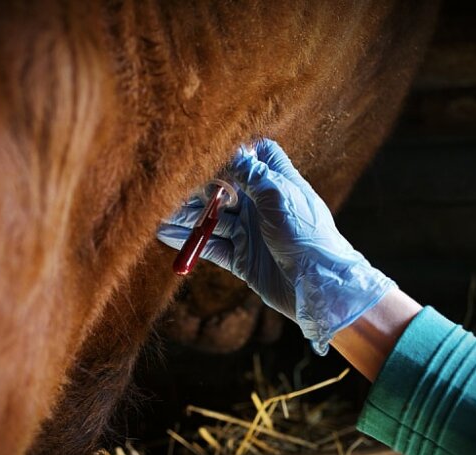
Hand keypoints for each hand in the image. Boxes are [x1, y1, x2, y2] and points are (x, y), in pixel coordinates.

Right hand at [157, 139, 394, 352]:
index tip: (207, 150)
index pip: (256, 155)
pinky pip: (211, 247)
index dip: (235, 150)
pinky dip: (190, 242)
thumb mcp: (277, 195)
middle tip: (170, 188)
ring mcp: (250, 232)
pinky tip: (166, 235)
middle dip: (198, 188)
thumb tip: (228, 148)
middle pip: (223, 188)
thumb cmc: (305, 232)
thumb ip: (250, 173)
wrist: (318, 284)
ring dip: (187, 217)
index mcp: (276, 182)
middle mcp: (261, 205)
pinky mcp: (242, 258)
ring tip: (157, 215)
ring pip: (212, 219)